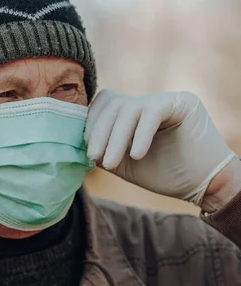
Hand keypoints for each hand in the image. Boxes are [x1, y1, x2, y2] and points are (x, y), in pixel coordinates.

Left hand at [85, 90, 234, 205]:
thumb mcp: (125, 163)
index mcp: (135, 112)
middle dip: (99, 131)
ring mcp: (166, 99)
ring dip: (115, 138)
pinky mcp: (183, 103)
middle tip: (96, 158)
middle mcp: (149, 100)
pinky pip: (152, 111)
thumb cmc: (167, 175)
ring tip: (112, 164)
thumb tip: (80, 141)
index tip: (90, 153)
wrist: (205, 185)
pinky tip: (137, 156)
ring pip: (129, 108)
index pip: (105, 105)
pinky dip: (140, 135)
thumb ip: (104, 148)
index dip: (92, 125)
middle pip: (112, 102)